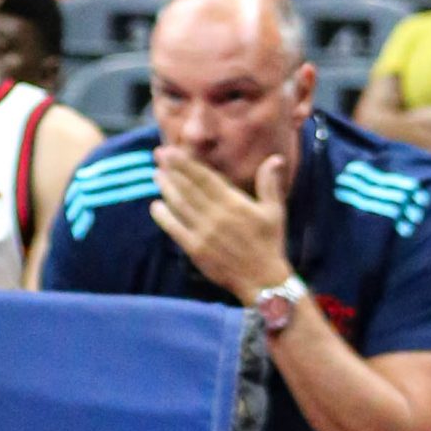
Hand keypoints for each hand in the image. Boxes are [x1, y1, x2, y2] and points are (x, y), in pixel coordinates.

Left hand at [151, 149, 290, 304]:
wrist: (262, 280)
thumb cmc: (270, 243)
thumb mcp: (274, 211)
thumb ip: (270, 184)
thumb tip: (274, 158)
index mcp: (234, 204)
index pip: (204, 178)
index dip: (185, 164)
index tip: (171, 151)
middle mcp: (216, 216)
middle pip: (188, 188)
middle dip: (171, 170)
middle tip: (157, 155)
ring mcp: (204, 233)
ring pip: (180, 206)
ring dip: (166, 189)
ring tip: (156, 174)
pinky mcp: (196, 249)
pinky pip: (175, 230)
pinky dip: (164, 217)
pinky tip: (155, 206)